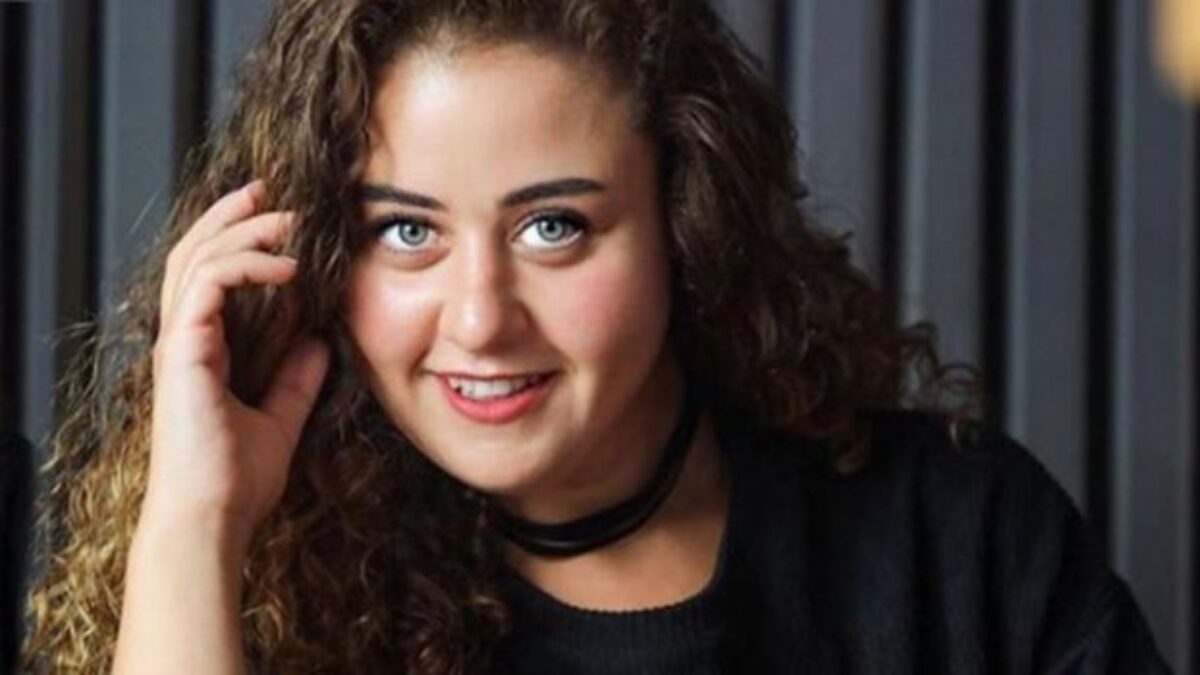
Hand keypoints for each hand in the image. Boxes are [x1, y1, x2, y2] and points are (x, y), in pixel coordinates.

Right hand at [145, 180, 328, 546]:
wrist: (213, 520)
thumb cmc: (238, 481)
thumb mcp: (281, 419)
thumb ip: (297, 381)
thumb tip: (320, 344)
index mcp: (202, 352)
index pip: (209, 276)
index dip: (237, 241)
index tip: (276, 220)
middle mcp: (184, 341)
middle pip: (193, 253)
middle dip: (230, 216)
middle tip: (267, 190)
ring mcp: (179, 344)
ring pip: (196, 258)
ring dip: (241, 230)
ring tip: (285, 216)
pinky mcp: (183, 352)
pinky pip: (206, 284)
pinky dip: (245, 265)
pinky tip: (287, 267)